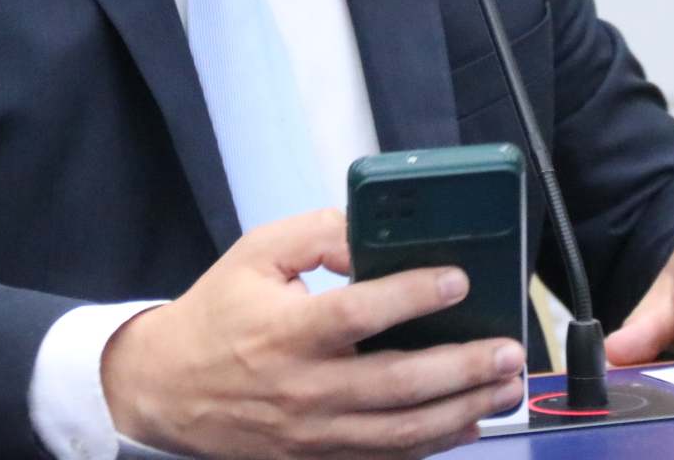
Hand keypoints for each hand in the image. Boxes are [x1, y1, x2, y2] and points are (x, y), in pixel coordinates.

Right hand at [101, 209, 525, 459]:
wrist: (165, 390)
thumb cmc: (217, 315)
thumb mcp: (256, 255)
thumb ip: (316, 236)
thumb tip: (372, 235)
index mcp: (285, 330)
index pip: (357, 314)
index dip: (412, 296)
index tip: (459, 279)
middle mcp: (304, 388)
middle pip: (396, 384)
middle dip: (462, 368)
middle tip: (508, 349)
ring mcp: (314, 432)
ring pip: (401, 430)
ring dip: (462, 410)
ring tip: (506, 386)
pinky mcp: (318, 456)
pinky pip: (386, 457)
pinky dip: (433, 445)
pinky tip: (469, 423)